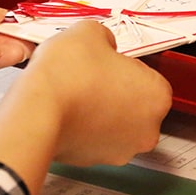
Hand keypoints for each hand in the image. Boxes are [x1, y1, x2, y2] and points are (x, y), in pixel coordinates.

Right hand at [0, 20, 170, 194]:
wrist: (37, 110)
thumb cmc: (68, 76)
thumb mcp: (90, 32)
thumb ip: (106, 37)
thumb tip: (102, 44)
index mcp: (158, 96)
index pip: (148, 77)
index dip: (125, 67)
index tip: (108, 63)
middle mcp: (147, 129)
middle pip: (136, 105)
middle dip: (116, 92)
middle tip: (91, 78)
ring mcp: (121, 150)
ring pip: (115, 125)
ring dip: (100, 112)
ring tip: (76, 93)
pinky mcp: (94, 162)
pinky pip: (94, 140)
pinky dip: (84, 128)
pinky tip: (67, 111)